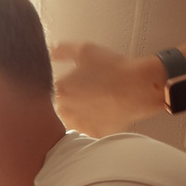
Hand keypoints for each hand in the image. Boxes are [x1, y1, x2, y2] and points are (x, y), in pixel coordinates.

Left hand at [49, 42, 171, 137]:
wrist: (140, 87)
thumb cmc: (114, 68)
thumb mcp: (84, 51)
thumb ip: (60, 51)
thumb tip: (47, 51)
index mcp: (59, 91)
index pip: (45, 95)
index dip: (55, 90)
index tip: (66, 86)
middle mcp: (65, 111)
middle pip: (56, 110)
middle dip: (65, 103)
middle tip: (84, 93)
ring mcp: (79, 125)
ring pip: (69, 122)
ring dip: (76, 115)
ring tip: (93, 102)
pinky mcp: (93, 135)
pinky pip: (86, 131)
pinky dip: (91, 124)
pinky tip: (101, 112)